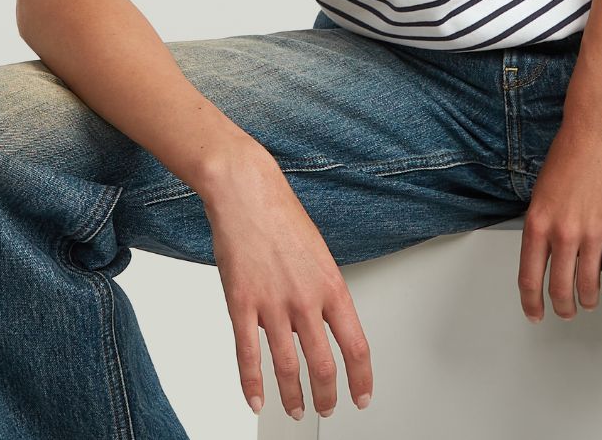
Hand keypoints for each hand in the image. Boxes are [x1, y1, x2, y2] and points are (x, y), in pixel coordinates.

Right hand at [199, 140, 372, 420]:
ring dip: (293, 397)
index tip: (362, 395)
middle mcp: (305, 298)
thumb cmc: (281, 215)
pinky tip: (256, 400)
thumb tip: (322, 324)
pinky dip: (252, 384)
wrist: (247, 190)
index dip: (361, 378)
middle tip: (327, 407)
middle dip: (327, 395)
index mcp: (331, 284)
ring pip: (288, 367)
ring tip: (295, 410)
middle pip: (323, 365)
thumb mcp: (318, 252)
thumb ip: (322, 290)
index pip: (356, 345)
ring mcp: (272, 303)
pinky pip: (247, 355)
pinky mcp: (240, 302)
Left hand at [518, 110, 601, 321]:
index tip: (535, 315)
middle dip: (563, 307)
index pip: (529, 277)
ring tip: (590, 301)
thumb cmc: (570, 152)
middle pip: (560, 288)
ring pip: (589, 286)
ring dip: (589, 299)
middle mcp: (562, 233)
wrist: (597, 129)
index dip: (532, 303)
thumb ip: (542, 224)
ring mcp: (592, 233)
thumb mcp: (541, 191)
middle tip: (567, 311)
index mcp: (537, 223)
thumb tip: (545, 253)